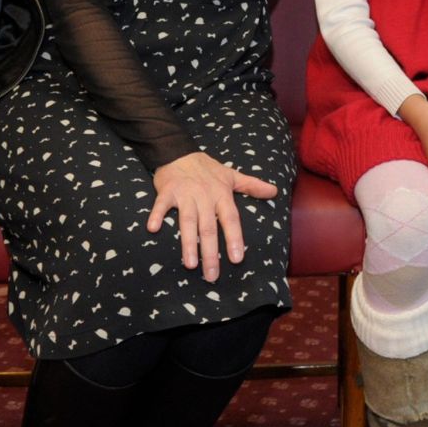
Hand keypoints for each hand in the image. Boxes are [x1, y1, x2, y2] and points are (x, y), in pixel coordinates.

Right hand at [148, 151, 278, 281]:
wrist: (179, 151)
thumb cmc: (207, 168)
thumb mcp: (231, 175)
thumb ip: (252, 185)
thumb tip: (274, 191)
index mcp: (221, 194)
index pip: (230, 219)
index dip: (234, 238)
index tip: (236, 259)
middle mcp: (204, 196)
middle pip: (209, 227)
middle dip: (211, 252)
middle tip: (212, 275)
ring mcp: (185, 194)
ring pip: (187, 221)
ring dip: (188, 243)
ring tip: (191, 264)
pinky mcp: (167, 191)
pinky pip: (161, 205)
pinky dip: (156, 215)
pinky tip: (152, 229)